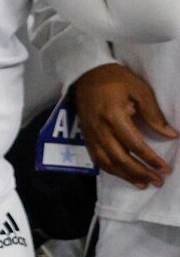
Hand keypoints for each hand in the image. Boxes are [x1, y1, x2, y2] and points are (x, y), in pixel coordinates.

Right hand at [73, 62, 173, 188]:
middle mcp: (100, 129)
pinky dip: (110, 170)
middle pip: (120, 158)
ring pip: (107, 162)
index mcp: (114, 116)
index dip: (151, 159)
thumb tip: (170, 134)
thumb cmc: (116, 78)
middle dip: (140, 172)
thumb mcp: (140, 89)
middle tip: (158, 181)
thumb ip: (154, 113)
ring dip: (125, 176)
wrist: (85, 72)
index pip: (134, 144)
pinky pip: (97, 158)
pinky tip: (122, 175)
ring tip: (142, 184)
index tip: (165, 169)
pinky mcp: (86, 136)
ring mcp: (91, 134)